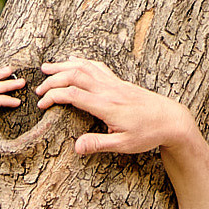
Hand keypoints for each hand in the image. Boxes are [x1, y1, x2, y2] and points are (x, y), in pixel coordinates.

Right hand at [34, 58, 194, 156]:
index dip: (53, 97)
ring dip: (63, 66)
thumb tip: (75, 147)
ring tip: (46, 68)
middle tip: (37, 90)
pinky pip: (97, 66)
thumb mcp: (124, 145)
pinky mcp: (119, 82)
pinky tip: (72, 61)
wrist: (171, 120)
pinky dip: (81, 62)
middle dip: (53, 81)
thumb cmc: (148, 134)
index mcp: (107, 105)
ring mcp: (114, 83)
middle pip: (75, 76)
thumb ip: (98, 144)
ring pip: (84, 67)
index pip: (73, 95)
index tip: (41, 106)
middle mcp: (109, 90)